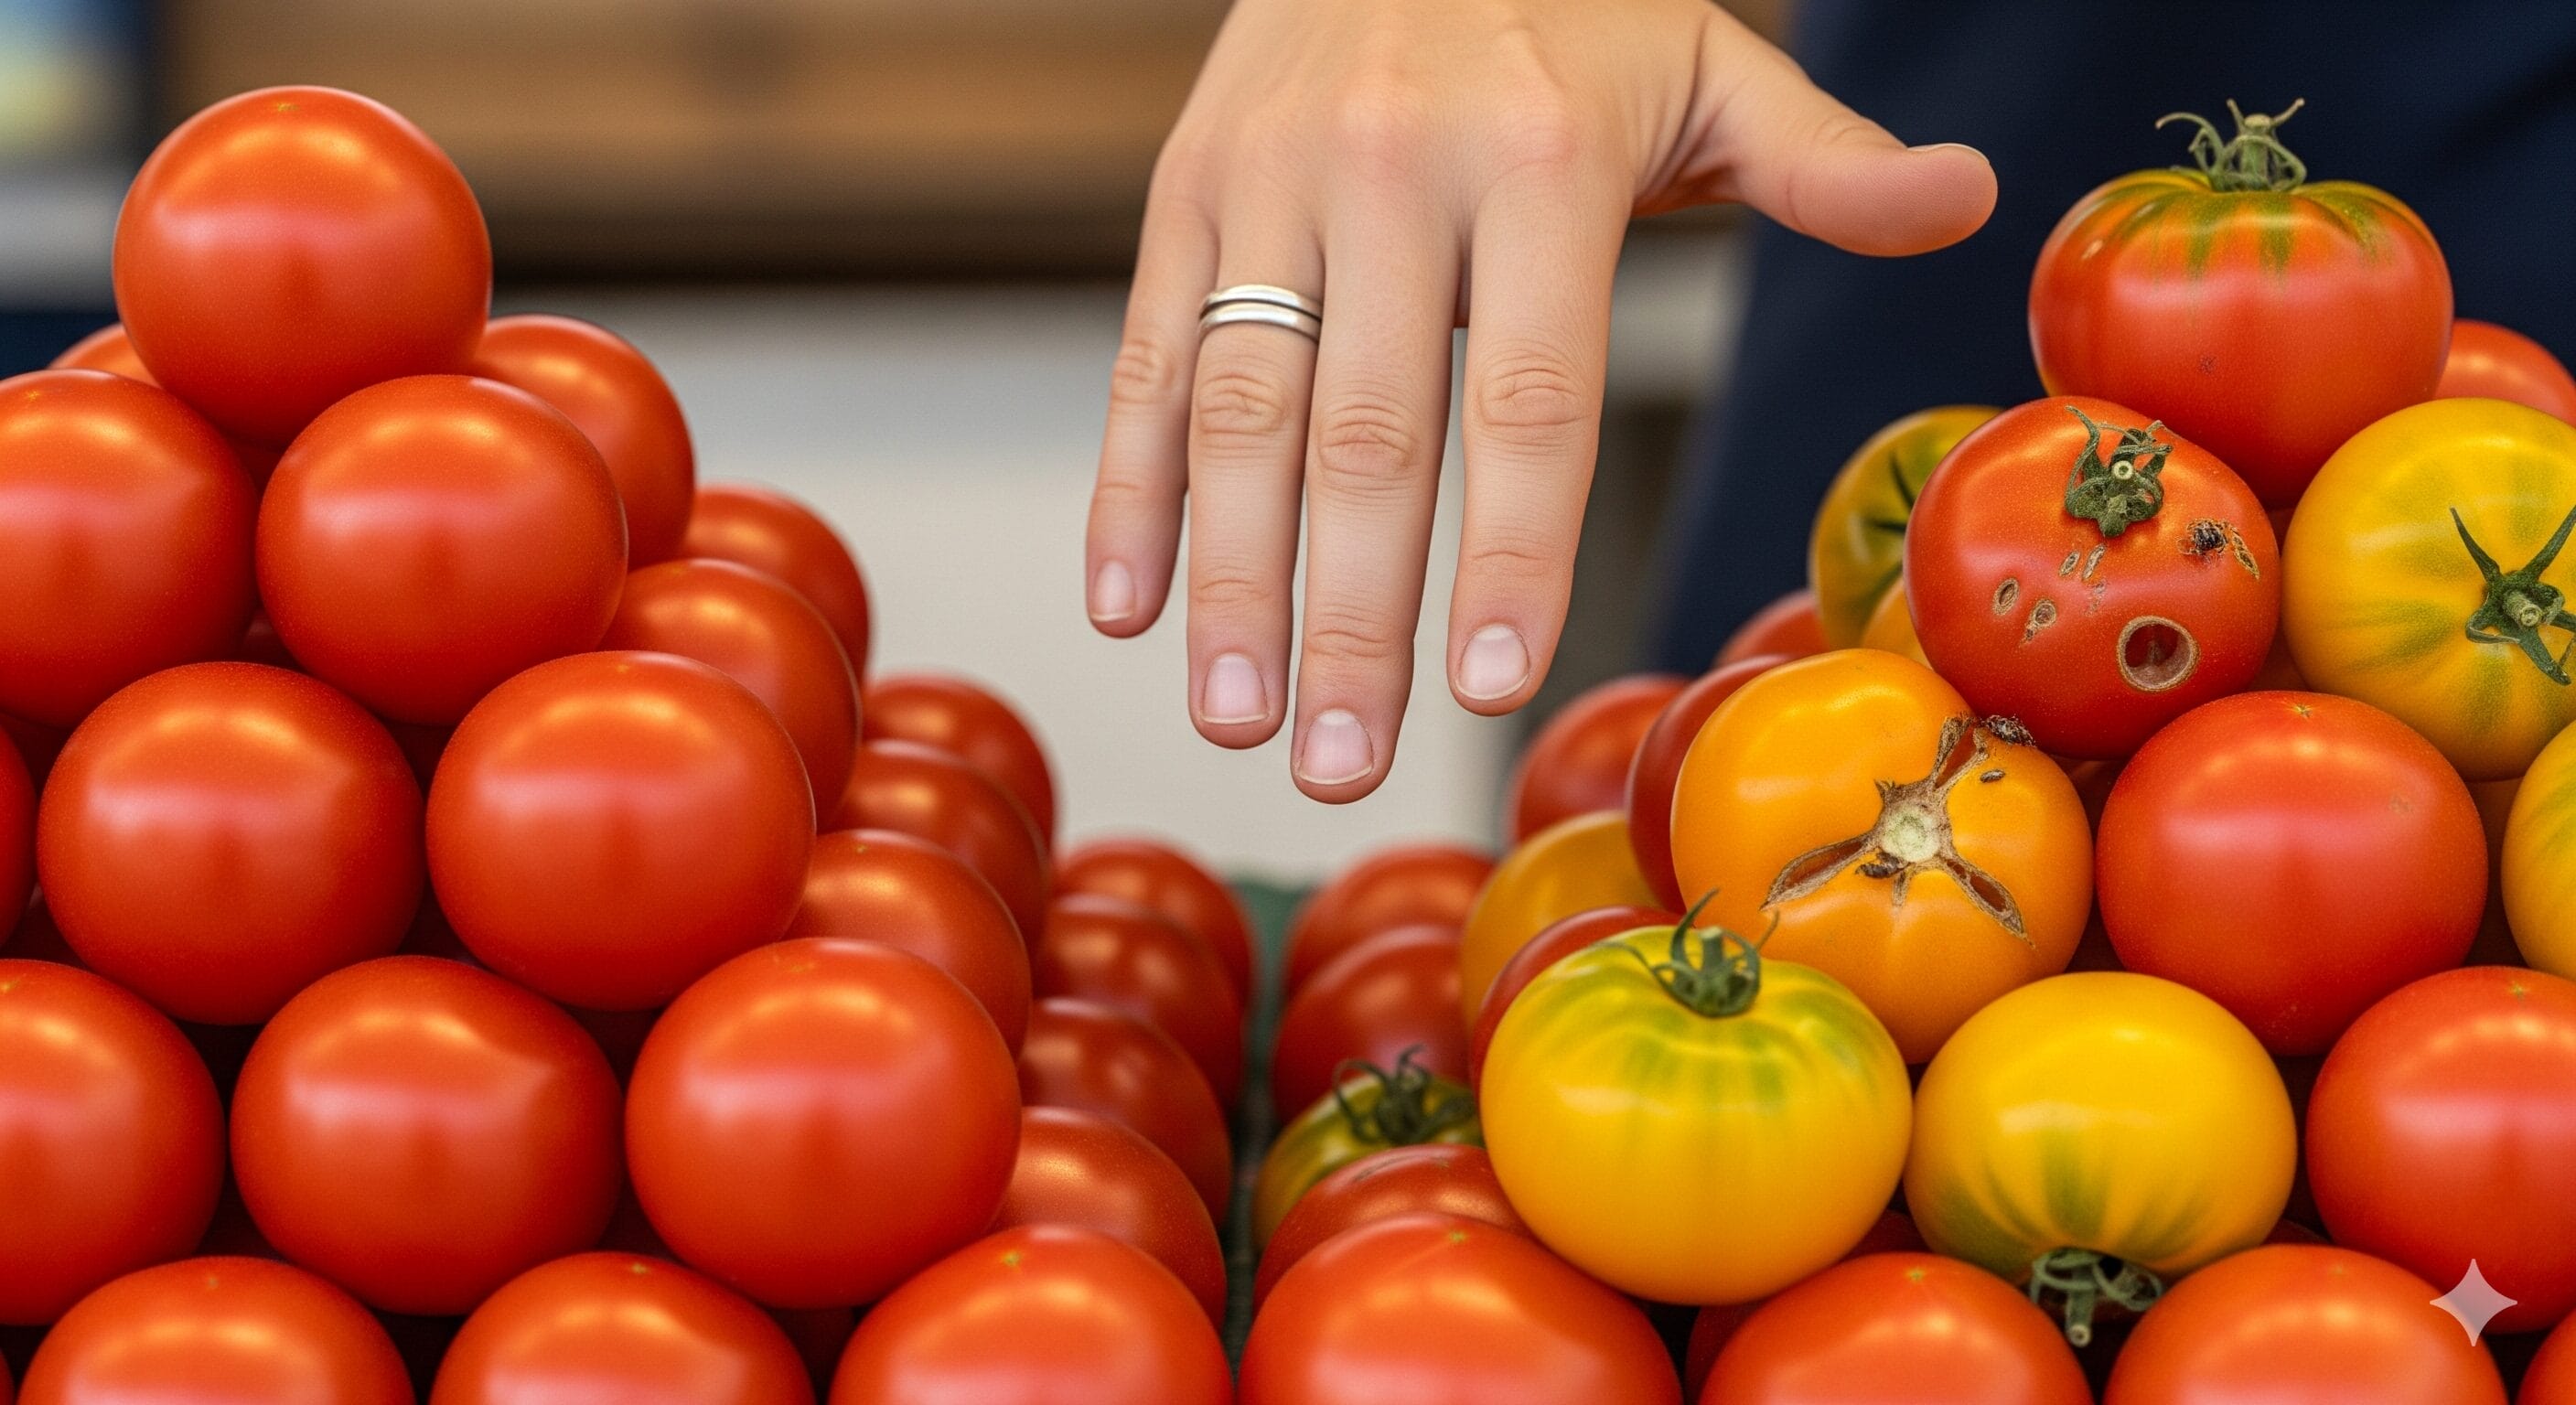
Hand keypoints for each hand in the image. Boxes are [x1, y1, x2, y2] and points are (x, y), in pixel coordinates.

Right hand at [1084, 0, 1993, 800]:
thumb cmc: (1569, 5)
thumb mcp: (1706, 62)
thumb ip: (1821, 161)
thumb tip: (1974, 202)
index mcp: (1538, 157)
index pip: (1530, 392)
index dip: (1509, 545)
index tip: (1490, 682)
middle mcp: (1389, 172)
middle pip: (1366, 433)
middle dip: (1350, 616)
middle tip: (1343, 768)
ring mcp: (1269, 186)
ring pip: (1239, 411)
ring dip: (1228, 579)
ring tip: (1235, 718)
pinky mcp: (1183, 192)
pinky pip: (1146, 359)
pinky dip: (1130, 488)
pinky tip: (1128, 604)